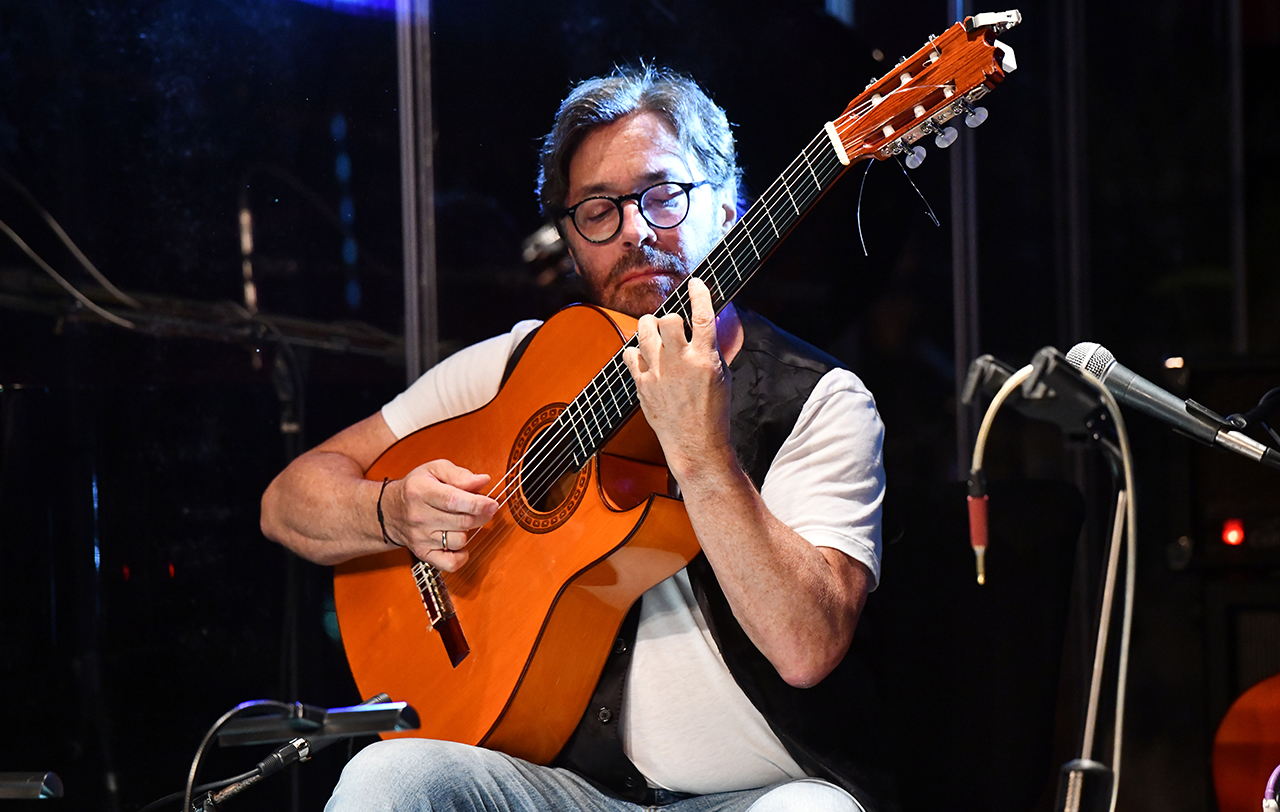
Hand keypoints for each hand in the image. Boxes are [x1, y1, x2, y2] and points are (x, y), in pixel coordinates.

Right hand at [384, 459, 498, 570]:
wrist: (390, 511)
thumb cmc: (417, 488)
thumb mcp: (434, 470)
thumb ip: (459, 474)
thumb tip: (482, 481)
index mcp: (421, 491)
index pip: (453, 500)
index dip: (478, 503)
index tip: (492, 503)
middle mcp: (419, 516)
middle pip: (461, 521)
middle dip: (481, 515)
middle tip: (487, 508)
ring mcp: (420, 537)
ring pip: (459, 541)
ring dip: (470, 532)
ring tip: (465, 521)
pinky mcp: (423, 554)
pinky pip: (450, 563)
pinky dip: (462, 556)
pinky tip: (460, 543)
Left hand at [621, 277, 733, 481]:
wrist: (696, 444)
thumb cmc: (713, 411)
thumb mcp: (723, 376)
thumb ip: (712, 349)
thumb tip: (707, 326)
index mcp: (706, 359)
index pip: (703, 316)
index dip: (699, 293)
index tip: (695, 283)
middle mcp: (680, 363)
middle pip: (667, 319)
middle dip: (669, 317)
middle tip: (672, 325)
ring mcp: (658, 373)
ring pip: (644, 330)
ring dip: (649, 325)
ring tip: (654, 331)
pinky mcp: (642, 384)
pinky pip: (630, 353)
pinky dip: (636, 350)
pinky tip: (644, 355)